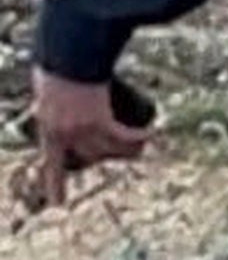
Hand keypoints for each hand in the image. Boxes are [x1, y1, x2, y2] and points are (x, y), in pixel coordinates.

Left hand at [20, 69, 149, 214]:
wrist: (66, 54)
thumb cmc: (54, 65)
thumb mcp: (44, 89)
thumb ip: (50, 101)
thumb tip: (52, 100)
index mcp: (48, 130)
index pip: (51, 165)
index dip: (55, 187)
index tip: (58, 204)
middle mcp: (64, 136)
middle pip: (89, 157)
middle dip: (106, 156)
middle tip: (122, 155)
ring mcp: (80, 130)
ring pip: (109, 149)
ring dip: (129, 148)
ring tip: (144, 146)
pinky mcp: (99, 121)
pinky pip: (123, 136)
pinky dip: (139, 136)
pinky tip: (152, 133)